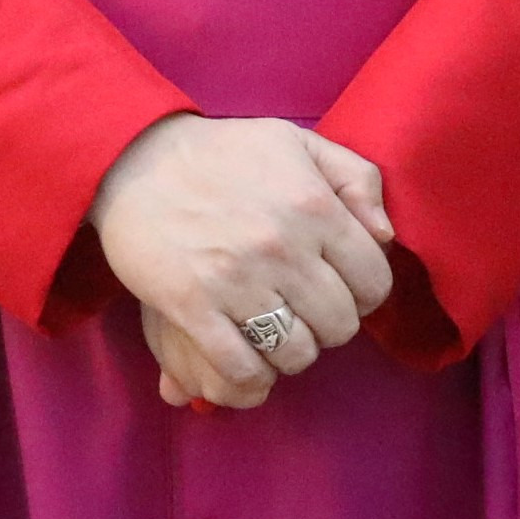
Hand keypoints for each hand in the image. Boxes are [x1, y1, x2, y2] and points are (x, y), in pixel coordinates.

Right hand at [90, 114, 395, 412]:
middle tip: (306, 313)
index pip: (374, 281)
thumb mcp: (297, 142)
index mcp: (315, 206)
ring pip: (296, 353)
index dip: (365, 295)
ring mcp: (237, 280)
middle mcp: (283, 246)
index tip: (342, 290)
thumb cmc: (222, 151)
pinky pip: (242, 368)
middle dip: (330, 327)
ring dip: (292, 353)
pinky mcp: (192, 307)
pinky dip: (252, 376)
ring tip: (276, 335)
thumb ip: (355, 178)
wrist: (133, 160)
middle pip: (340, 325)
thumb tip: (385, 235)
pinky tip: (248, 359)